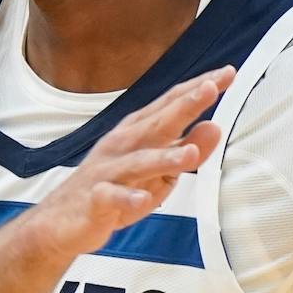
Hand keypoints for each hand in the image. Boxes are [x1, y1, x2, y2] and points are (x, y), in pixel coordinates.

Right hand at [26, 68, 233, 258]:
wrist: (64, 220)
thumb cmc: (117, 187)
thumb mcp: (160, 171)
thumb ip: (187, 147)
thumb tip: (215, 126)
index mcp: (139, 132)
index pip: (172, 104)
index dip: (198, 88)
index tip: (227, 73)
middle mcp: (123, 145)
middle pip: (157, 122)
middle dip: (185, 105)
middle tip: (212, 88)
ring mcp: (108, 171)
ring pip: (138, 161)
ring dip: (164, 157)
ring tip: (191, 153)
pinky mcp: (96, 199)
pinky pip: (112, 197)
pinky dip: (127, 197)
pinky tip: (143, 200)